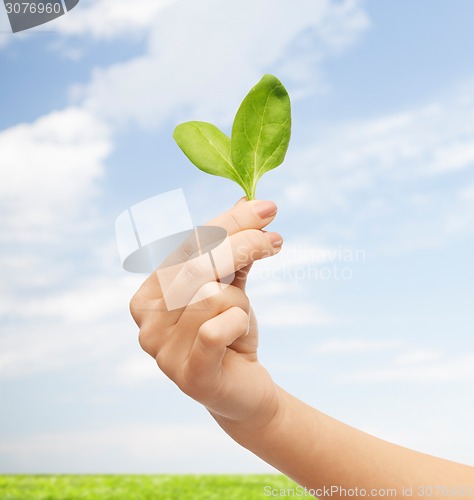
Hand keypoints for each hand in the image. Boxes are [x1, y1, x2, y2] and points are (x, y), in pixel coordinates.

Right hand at [130, 198, 282, 426]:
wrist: (244, 390)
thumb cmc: (230, 332)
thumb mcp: (231, 286)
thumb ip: (233, 248)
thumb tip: (250, 200)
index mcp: (149, 292)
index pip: (186, 245)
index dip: (227, 223)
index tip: (266, 208)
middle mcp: (146, 319)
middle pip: (195, 265)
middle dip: (243, 246)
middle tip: (275, 240)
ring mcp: (161, 350)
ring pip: (211, 297)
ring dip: (239, 304)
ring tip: (240, 320)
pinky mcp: (188, 375)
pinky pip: (216, 329)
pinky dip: (238, 324)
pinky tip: (239, 338)